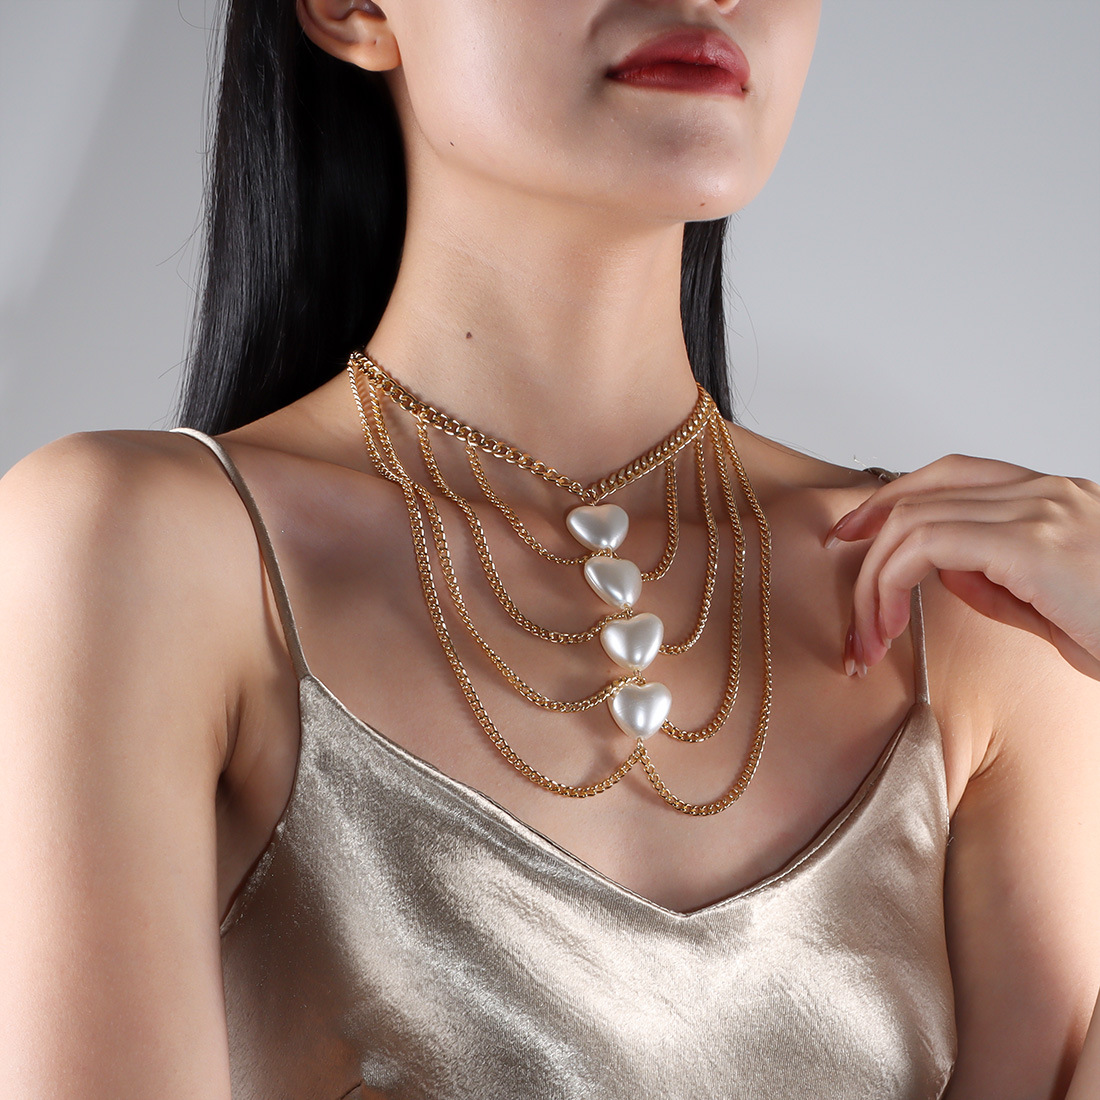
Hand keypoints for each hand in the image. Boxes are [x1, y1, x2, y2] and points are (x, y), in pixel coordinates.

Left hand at [825, 454, 1099, 680]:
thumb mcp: (1056, 607)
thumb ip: (997, 581)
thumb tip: (941, 571)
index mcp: (1052, 499)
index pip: (947, 476)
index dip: (888, 501)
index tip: (852, 538)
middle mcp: (1044, 492)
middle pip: (919, 492)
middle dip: (867, 545)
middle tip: (849, 605)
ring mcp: (1041, 511)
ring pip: (913, 521)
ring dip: (874, 581)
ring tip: (869, 636)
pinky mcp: (1035, 543)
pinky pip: (930, 544)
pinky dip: (892, 581)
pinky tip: (892, 622)